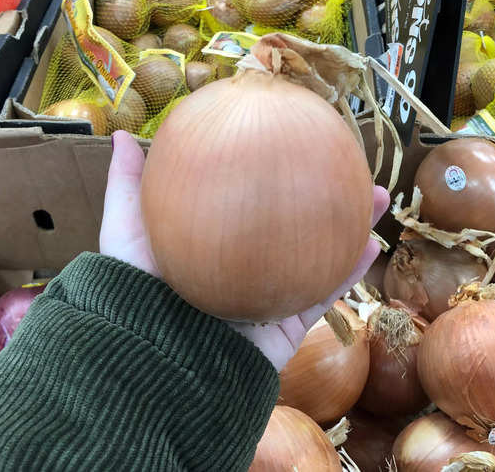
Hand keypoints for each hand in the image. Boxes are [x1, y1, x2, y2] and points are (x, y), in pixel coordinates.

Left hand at [100, 130, 389, 370]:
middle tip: (342, 162)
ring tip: (375, 197)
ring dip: (350, 228)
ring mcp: (269, 298)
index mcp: (214, 247)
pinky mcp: (287, 328)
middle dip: (320, 196)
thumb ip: (128, 185)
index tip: (289, 142)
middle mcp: (244, 270)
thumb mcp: (126, 230)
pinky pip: (324, 296)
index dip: (271, 175)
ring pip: (318, 258)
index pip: (249, 203)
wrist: (155, 359)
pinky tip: (371, 243)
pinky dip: (350, 271)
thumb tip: (120, 134)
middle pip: (290, 226)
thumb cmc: (133, 292)